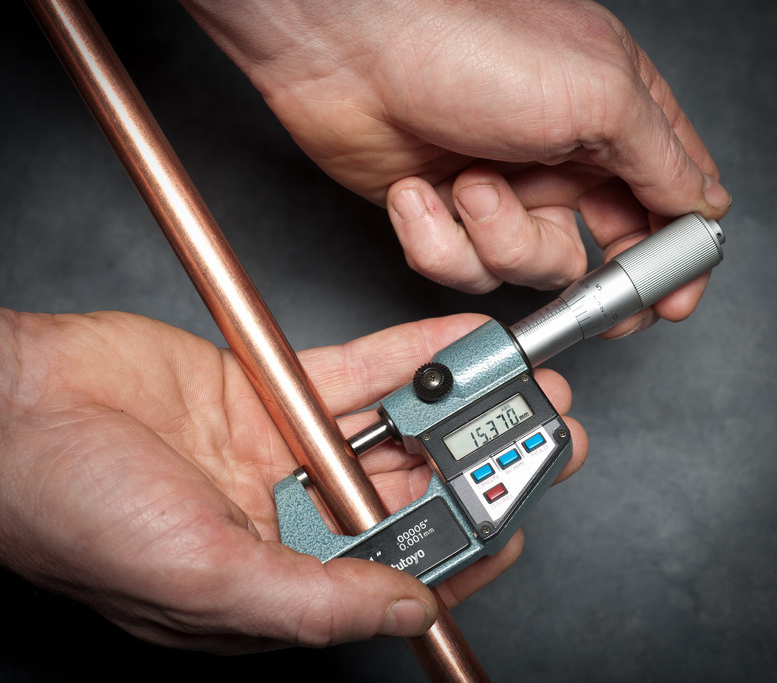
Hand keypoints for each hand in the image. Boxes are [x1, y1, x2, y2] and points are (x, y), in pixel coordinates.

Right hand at [0, 309, 585, 652]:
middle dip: (478, 464)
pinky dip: (409, 354)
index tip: (521, 517)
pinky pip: (356, 368)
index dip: (465, 548)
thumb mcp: (203, 579)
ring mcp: (283, 445)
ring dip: (457, 404)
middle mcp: (289, 512)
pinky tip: (458, 342)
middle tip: (546, 436)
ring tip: (523, 386)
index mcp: (275, 576)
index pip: (394, 571)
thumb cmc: (74, 510)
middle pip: (407, 489)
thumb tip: (405, 612)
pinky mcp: (271, 386)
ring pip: (392, 424)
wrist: (16, 408)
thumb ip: (313, 598)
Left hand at [150, 0, 730, 336]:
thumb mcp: (597, 92)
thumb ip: (659, 158)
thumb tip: (701, 202)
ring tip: (467, 184)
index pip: (667, 200)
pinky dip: (436, 236)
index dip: (673, 255)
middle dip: (587, 278)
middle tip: (587, 295)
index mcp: (612, 119)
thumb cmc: (468, 42)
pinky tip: (417, 190)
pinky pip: (457, 264)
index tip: (671, 299)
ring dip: (495, 236)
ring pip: (522, 267)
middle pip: (598, 252)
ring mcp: (499, 191)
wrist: (347, 46)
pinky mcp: (442, 215)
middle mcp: (559, 159)